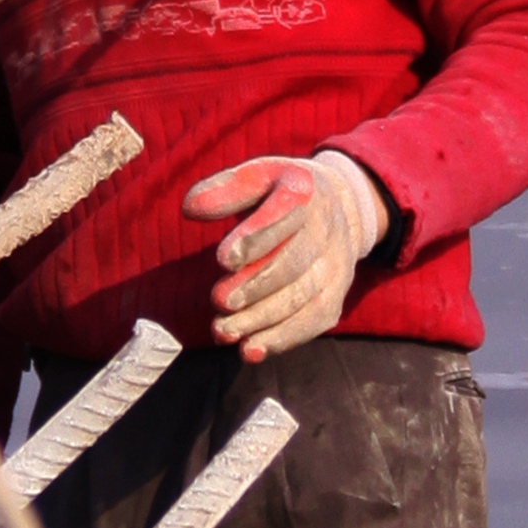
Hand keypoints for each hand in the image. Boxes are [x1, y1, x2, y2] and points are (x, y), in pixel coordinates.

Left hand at [185, 150, 391, 361]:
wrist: (336, 207)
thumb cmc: (278, 194)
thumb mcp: (254, 177)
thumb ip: (223, 190)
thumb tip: (191, 208)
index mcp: (305, 191)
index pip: (285, 213)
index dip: (256, 237)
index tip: (223, 259)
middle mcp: (328, 228)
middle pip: (294, 263)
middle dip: (255, 285)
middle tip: (219, 300)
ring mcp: (336, 265)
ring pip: (303, 298)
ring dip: (261, 319)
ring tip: (223, 331)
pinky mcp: (336, 295)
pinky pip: (313, 321)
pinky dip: (282, 339)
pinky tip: (250, 351)